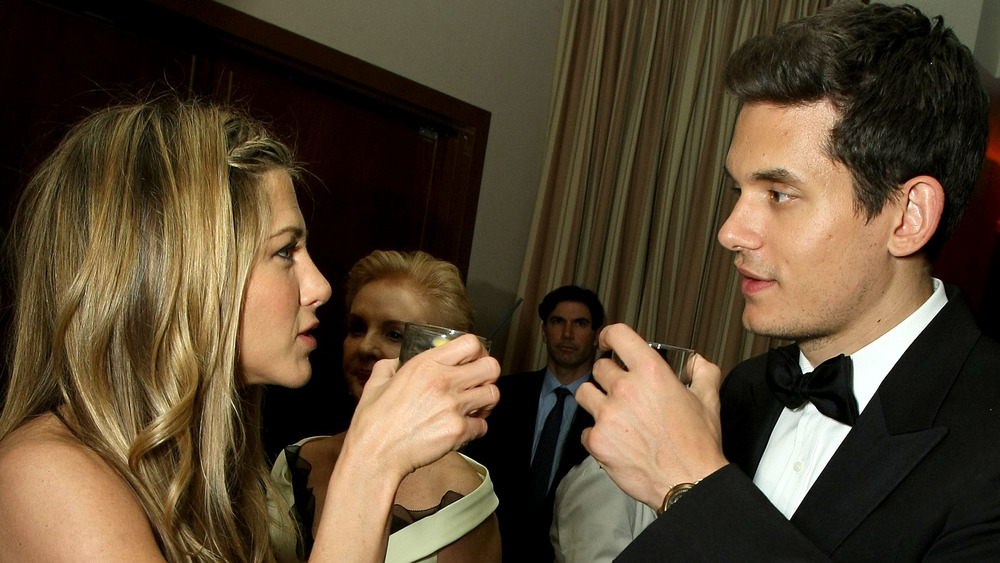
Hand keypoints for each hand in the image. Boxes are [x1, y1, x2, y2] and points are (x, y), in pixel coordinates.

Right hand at [345, 333, 499, 479]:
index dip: (479, 351)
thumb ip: (389, 367)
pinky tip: (463, 429)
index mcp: (424, 364)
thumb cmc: (372, 424)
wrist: (374, 456)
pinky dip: (476, 429)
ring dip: (486, 402)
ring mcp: (453, 406)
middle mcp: (442, 381)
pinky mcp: (458, 431)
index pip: (471, 343)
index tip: (475, 360)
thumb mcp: (375, 384)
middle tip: (479, 384)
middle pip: (492, 367)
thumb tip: (396, 363)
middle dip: (488, 376)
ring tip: (474, 407)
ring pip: (493, 395)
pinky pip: (483, 426)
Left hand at [576, 323, 727, 509]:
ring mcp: (608, 415)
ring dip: (595, 400)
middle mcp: (626, 389)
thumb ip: (703, 371)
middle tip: (621, 391)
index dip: (609, 336)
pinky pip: (586, 429)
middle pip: (599, 367)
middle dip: (609, 377)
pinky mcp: (597, 440)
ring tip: (612, 412)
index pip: (618, 335)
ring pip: (584, 393)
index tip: (607, 342)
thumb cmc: (697, 445)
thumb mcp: (709, 400)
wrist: (688, 483)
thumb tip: (695, 362)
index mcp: (651, 373)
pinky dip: (597, 434)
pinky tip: (616, 440)